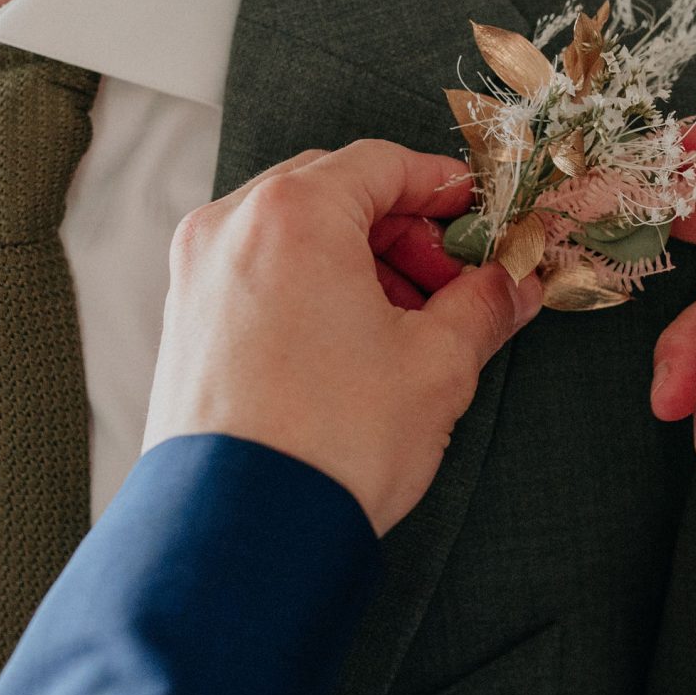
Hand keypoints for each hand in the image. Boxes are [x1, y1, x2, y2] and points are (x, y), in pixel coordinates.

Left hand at [145, 141, 544, 534]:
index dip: (443, 187)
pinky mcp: (184, 322)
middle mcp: (231, 227)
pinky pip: (258, 275)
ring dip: (357, 262)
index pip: (381, 163)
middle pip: (333, 191)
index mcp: (293, 213)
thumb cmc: (330, 443)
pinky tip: (353, 345)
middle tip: (453, 281)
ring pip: (292, 235)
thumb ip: (481, 306)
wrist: (244, 531)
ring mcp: (196, 274)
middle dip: (401, 231)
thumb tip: (511, 284)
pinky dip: (310, 289)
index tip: (479, 217)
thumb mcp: (436, 366)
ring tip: (409, 324)